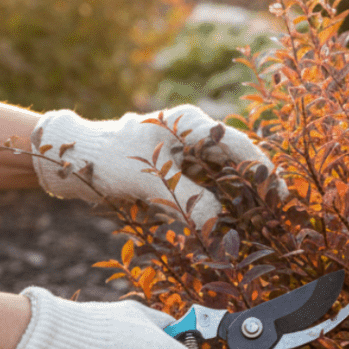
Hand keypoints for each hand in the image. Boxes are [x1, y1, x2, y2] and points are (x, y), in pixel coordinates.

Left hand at [30, 104, 287, 230]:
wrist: (67, 161)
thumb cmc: (106, 159)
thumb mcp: (149, 180)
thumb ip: (188, 200)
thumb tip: (219, 223)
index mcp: (191, 124)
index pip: (241, 146)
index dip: (264, 172)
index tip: (281, 197)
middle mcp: (195, 134)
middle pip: (238, 162)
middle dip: (257, 188)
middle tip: (277, 215)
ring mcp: (187, 152)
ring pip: (225, 177)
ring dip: (239, 200)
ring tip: (259, 224)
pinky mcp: (178, 170)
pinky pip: (206, 187)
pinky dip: (217, 205)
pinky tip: (228, 224)